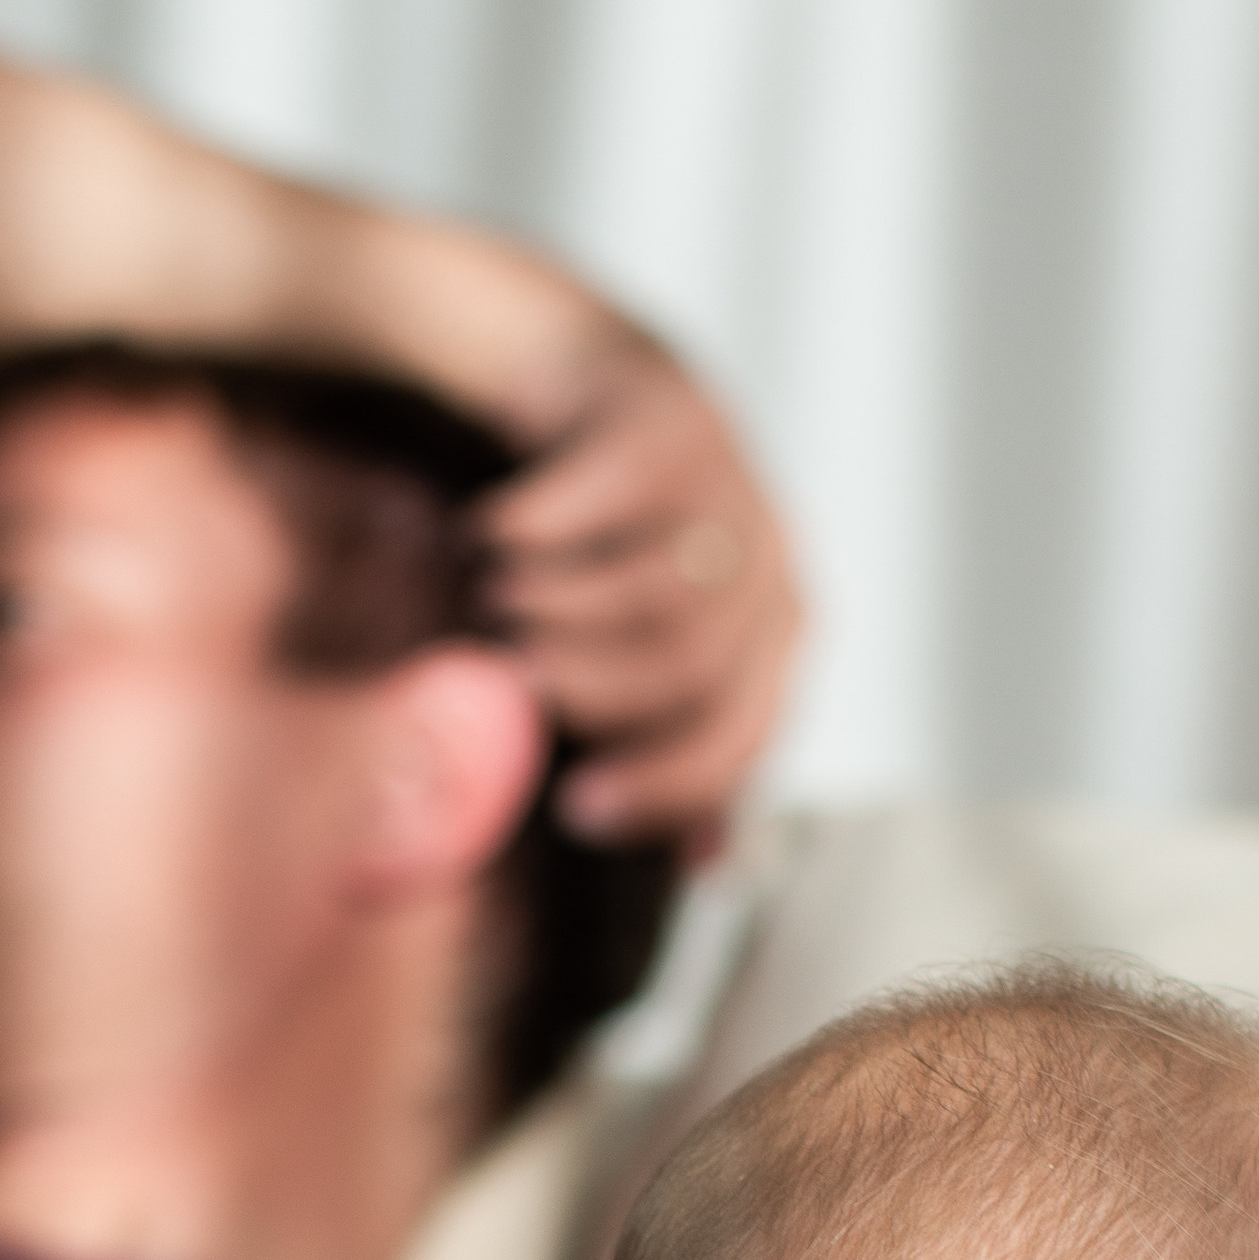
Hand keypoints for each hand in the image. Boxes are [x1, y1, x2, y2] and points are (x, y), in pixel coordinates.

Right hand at [478, 329, 800, 847]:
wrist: (578, 391)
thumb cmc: (601, 556)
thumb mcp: (638, 669)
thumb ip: (672, 758)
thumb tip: (711, 868)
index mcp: (773, 639)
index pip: (736, 740)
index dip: (657, 785)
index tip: (575, 808)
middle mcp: (769, 561)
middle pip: (690, 664)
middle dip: (586, 685)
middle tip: (510, 677)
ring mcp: (731, 481)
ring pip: (652, 587)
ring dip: (554, 604)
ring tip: (493, 599)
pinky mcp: (671, 411)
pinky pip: (598, 499)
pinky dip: (528, 527)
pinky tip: (485, 532)